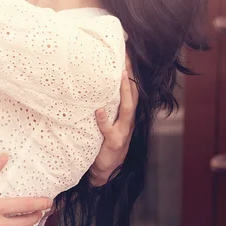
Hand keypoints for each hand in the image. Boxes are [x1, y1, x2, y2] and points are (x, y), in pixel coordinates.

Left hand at [90, 64, 138, 185]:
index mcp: (126, 116)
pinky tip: (99, 109)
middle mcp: (128, 121)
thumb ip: (105, 108)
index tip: (127, 55)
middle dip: (130, 76)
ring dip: (124, 91)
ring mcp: (122, 132)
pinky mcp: (113, 143)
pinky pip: (108, 129)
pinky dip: (104, 119)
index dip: (131, 74)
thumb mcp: (107, 123)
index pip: (132, 91)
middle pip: (133, 95)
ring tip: (120, 75)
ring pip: (127, 108)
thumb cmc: (103, 144)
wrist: (105, 170)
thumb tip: (92, 87)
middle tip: (126, 57)